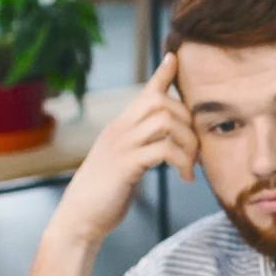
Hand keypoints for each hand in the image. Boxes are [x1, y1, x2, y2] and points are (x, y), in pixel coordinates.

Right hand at [51, 54, 196, 247]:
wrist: (79, 219)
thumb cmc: (105, 194)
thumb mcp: (126, 164)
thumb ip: (142, 149)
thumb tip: (164, 145)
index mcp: (121, 128)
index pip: (144, 93)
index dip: (162, 74)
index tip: (175, 57)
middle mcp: (119, 130)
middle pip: (161, 102)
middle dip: (188, 121)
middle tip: (196, 151)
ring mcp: (121, 146)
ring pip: (165, 121)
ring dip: (188, 142)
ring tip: (191, 167)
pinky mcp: (125, 166)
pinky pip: (162, 149)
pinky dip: (181, 161)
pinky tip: (185, 177)